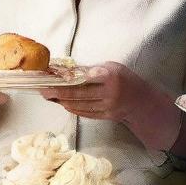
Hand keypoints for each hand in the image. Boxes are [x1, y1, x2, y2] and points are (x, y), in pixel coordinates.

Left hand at [42, 62, 160, 122]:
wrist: (142, 101)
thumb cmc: (124, 79)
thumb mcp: (111, 67)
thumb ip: (91, 70)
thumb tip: (66, 71)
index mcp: (110, 76)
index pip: (84, 77)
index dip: (66, 78)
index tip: (52, 77)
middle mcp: (109, 93)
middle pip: (78, 94)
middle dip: (58, 92)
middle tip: (43, 89)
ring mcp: (107, 107)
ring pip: (79, 105)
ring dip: (62, 101)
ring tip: (49, 96)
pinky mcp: (105, 117)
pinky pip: (84, 113)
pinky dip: (71, 108)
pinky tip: (62, 103)